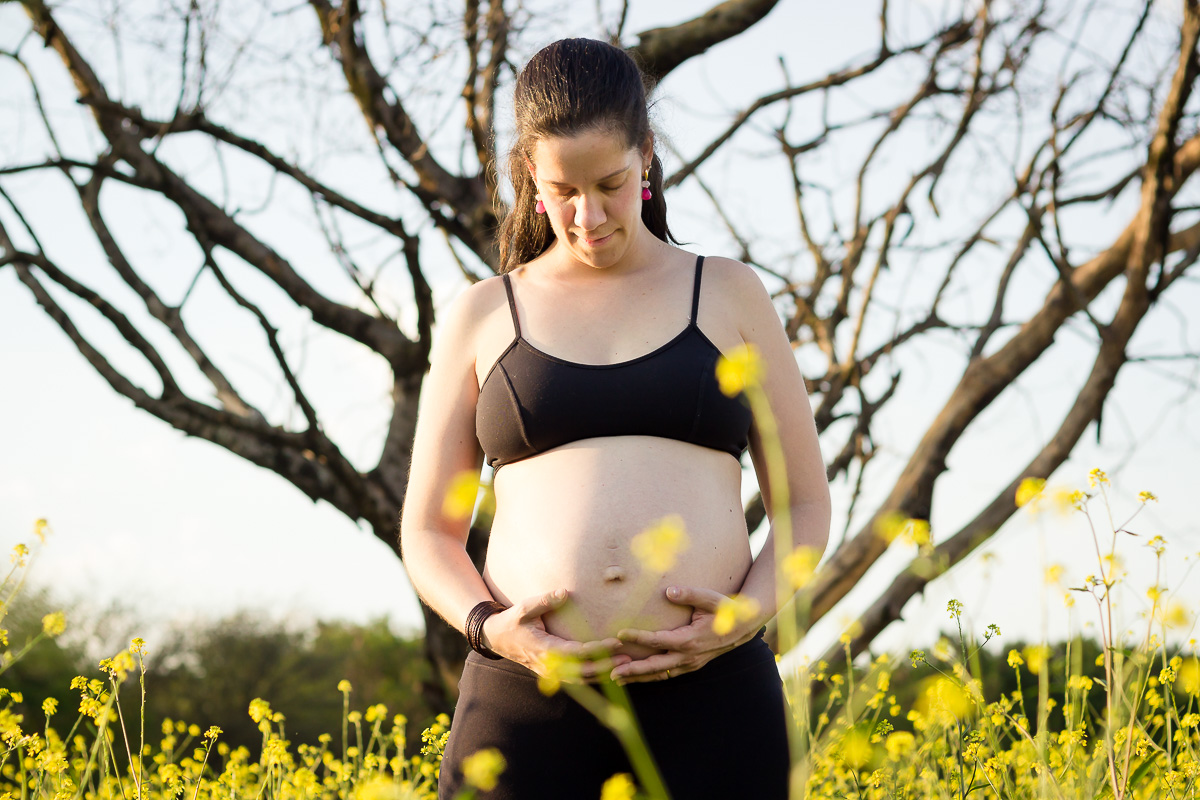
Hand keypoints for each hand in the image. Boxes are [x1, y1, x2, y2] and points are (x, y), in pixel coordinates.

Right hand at [483, 589, 632, 680]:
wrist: (495, 638)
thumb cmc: (511, 621)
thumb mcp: (524, 608)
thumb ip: (545, 601)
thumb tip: (564, 592)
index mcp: (545, 649)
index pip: (577, 652)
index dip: (598, 649)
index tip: (616, 642)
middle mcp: (549, 665)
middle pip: (583, 672)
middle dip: (606, 666)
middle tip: (628, 659)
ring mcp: (550, 673)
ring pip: (580, 680)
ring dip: (602, 674)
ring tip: (624, 667)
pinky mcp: (551, 674)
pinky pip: (575, 680)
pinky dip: (592, 677)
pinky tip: (607, 671)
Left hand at [608, 585, 761, 683]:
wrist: (743, 627)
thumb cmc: (724, 609)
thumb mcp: (710, 598)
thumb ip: (689, 594)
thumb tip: (669, 590)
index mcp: (690, 639)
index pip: (658, 640)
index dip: (638, 637)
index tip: (619, 634)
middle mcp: (688, 656)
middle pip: (655, 666)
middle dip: (632, 669)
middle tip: (611, 672)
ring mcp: (690, 664)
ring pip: (660, 674)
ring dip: (638, 677)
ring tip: (615, 679)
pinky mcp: (690, 666)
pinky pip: (667, 675)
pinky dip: (650, 677)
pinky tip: (635, 678)